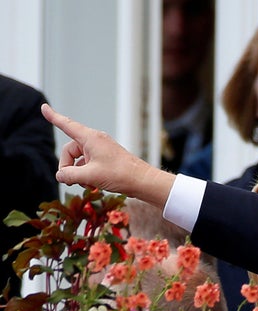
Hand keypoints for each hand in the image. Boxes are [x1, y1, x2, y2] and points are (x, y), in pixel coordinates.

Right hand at [42, 104, 174, 208]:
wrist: (143, 181)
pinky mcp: (106, 159)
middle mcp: (95, 141)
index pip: (67, 125)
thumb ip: (69, 175)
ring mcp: (101, 150)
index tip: (43, 107)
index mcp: (90, 138)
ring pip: (79, 160)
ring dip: (78, 173)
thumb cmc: (120, 175)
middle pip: (70, 151)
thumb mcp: (89, 176)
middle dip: (68, 167)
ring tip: (87, 185)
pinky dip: (87, 175)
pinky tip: (93, 186)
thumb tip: (60, 176)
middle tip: (71, 181)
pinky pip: (89, 165)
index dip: (53, 117)